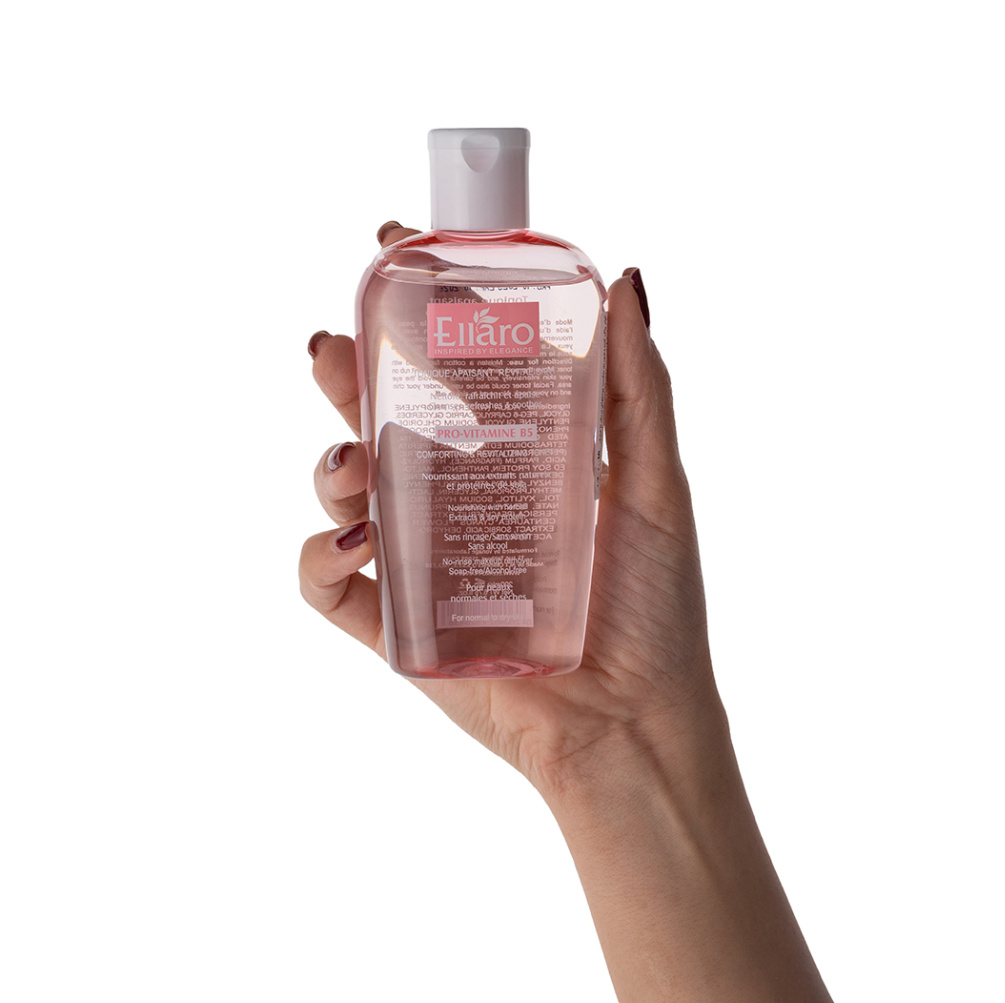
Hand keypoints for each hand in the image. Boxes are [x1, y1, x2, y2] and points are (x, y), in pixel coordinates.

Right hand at [299, 223, 725, 800]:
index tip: (396, 248)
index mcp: (518, 457)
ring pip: (344, 490)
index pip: (456, 368)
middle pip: (384, 417)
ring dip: (330, 462)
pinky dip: (320, 556)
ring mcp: (425, 561)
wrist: (631, 724)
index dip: (418, 310)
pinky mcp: (397, 626)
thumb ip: (639, 387)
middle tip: (333, 345)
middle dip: (347, 373)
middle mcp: (463, 500)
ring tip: (355, 464)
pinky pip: (330, 582)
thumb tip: (628, 277)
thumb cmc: (655, 609)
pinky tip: (352, 542)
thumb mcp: (656, 483)